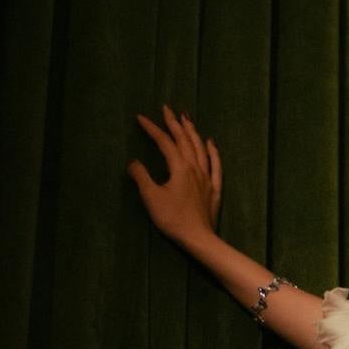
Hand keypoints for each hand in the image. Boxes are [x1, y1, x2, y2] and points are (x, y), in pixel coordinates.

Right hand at [127, 103, 222, 246]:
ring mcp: (207, 178)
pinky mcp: (214, 189)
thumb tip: (133, 162)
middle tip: (167, 108)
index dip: (153, 128)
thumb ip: (141, 177)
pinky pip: (216, 165)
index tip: (141, 118)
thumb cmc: (173, 219)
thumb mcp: (151, 197)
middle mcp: (195, 168)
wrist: (198, 239)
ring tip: (186, 118)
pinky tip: (211, 142)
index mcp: (179, 167)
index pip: (165, 142)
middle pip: (184, 140)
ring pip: (200, 148)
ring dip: (192, 131)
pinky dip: (213, 151)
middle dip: (174, 123)